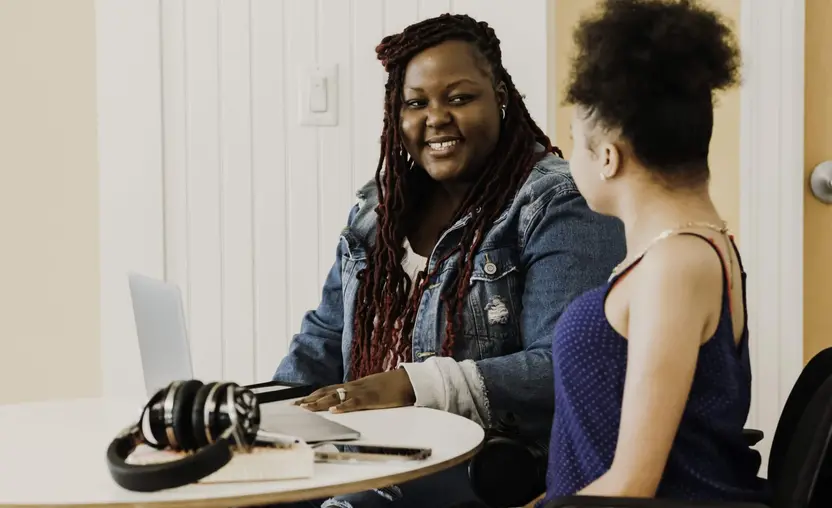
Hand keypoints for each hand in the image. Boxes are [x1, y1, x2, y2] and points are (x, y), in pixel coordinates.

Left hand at [294, 369, 416, 413]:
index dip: (314, 395)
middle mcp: (355, 386)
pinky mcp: (373, 399)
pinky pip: (356, 403)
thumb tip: (349, 401)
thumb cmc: (393, 385)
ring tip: (306, 407)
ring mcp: (363, 391)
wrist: (409, 380)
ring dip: (321, 403)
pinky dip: (344, 407)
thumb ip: (361, 394)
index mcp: (355, 385)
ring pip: (338, 396)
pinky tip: (334, 411)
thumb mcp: (373, 389)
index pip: (329, 389)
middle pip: (328, 392)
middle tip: (295, 405)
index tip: (300, 400)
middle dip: (310, 399)